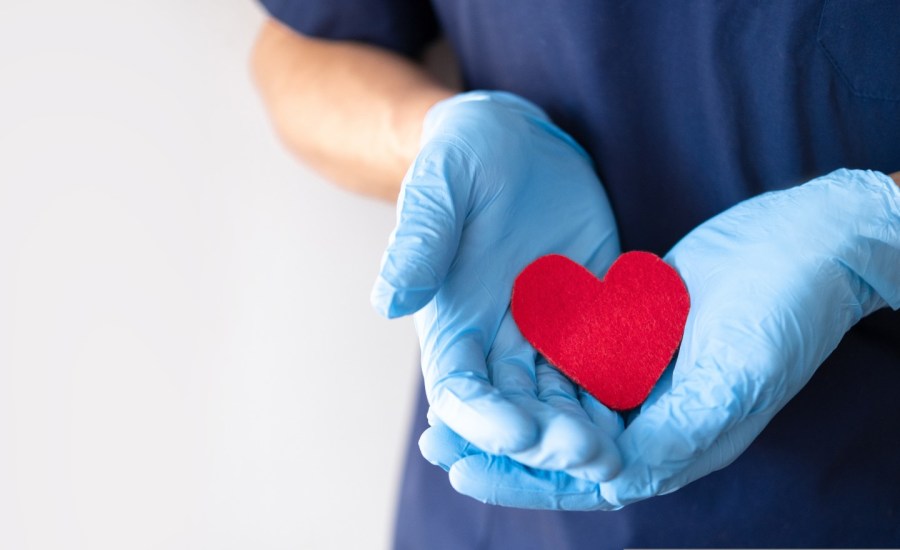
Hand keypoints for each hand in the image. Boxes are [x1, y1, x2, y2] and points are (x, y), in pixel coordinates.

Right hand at [372, 91, 622, 477]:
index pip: (460, 393)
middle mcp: (497, 341)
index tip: (520, 434)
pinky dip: (622, 391)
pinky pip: (607, 364)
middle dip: (548, 440)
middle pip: (518, 411)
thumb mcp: (437, 187)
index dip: (485, 422)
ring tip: (619, 453)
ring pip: (565, 400)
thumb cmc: (465, 156)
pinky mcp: (591, 316)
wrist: (518, 140)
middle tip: (589, 456)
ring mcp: (546, 333)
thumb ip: (417, 242)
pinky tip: (650, 411)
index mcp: (453, 324)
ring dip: (587, 431)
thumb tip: (387, 301)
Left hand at [423, 169, 899, 508]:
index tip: (460, 467)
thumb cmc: (784, 311)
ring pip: (556, 402)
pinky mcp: (628, 333)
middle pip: (557, 447)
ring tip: (443, 404)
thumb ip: (672, 437)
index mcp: (675, 444)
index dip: (520, 476)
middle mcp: (649, 418)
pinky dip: (528, 360)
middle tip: (432, 440)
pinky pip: (569, 355)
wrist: (808, 239)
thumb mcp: (733, 381)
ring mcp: (637, 375)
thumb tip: (607, 483)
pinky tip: (486, 350)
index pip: (582, 478)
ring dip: (503, 405)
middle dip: (496, 446)